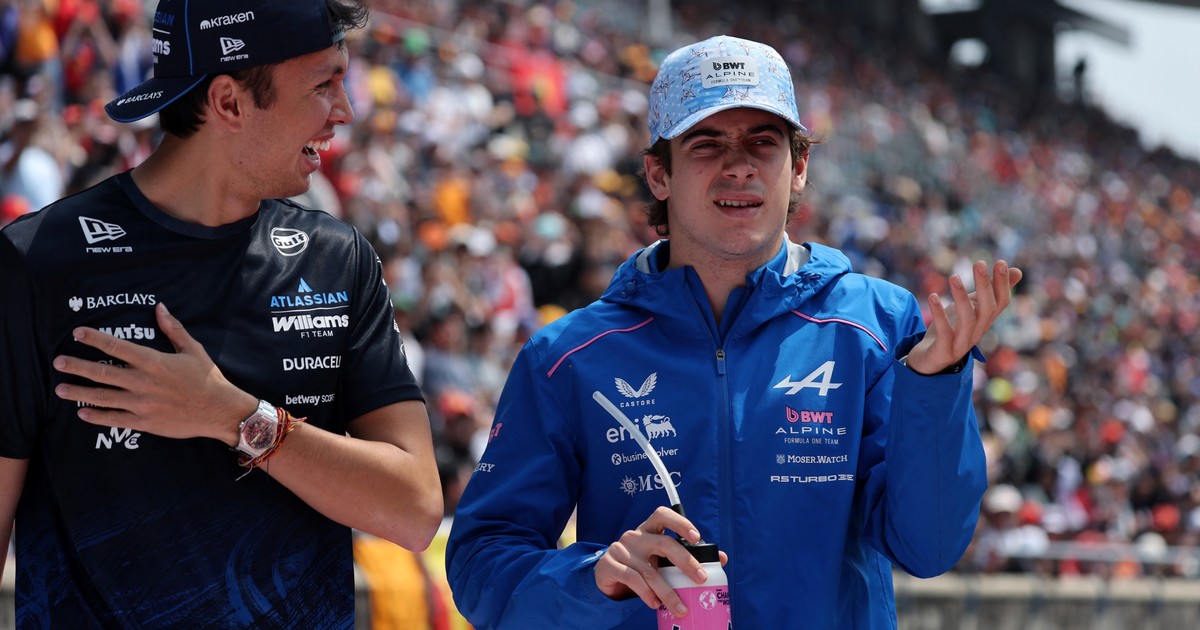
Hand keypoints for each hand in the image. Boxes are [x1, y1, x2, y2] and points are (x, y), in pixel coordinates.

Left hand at [52, 302, 254, 444]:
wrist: (219, 410)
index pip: (117, 346)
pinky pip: (114, 420)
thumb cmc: (208, 378)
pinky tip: (82, 414)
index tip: (77, 334)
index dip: (94, 339)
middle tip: (58, 362)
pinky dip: (96, 417)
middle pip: (102, 372)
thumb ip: (173, 329)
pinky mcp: (145, 422)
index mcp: (154, 362)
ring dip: (79, 393)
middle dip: (77, 367)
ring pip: (102, 398)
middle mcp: (143, 382)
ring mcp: (142, 404)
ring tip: (60, 389)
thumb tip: (159, 307)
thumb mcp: (193, 350)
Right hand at [593, 506, 727, 616]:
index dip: (680, 523)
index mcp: (649, 529)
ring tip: (681, 607)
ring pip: (650, 571)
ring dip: (668, 592)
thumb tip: (722, 558)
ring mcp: (621, 550)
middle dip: (686, 562)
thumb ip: (686, 555)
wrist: (606, 575)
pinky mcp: (610, 565)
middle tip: (701, 578)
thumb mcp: (660, 557)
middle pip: (663, 544)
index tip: (696, 537)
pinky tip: (655, 603)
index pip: (663, 515)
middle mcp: (635, 536)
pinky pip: (632, 580)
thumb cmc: (640, 563)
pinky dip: (647, 593)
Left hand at [906, 260, 1022, 374]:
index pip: (1001, 302)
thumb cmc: (953, 329)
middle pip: (987, 309)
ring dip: (961, 298)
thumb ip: (990, 291)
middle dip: (984, 286)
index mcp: (985, 321)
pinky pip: (944, 333)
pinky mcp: (944, 351)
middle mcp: (978, 332)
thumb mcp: (972, 307)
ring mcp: (962, 343)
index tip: (1000, 262)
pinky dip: (939, 315)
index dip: (1002, 284)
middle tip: (979, 263)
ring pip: (968, 321)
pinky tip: (933, 296)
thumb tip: (1018, 270)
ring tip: (954, 277)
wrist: (930, 361)